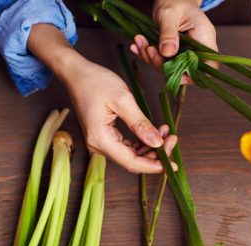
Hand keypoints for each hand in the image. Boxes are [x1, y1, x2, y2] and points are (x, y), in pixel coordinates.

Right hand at [60, 58, 177, 173]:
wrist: (76, 73)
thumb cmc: (95, 82)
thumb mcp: (122, 99)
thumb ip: (140, 123)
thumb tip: (157, 142)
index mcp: (100, 139)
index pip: (131, 162)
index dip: (154, 166)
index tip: (173, 164)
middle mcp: (98, 145)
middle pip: (132, 160)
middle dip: (155, 154)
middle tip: (173, 139)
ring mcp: (100, 142)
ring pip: (130, 154)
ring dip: (150, 147)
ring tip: (165, 132)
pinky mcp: (103, 136)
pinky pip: (125, 146)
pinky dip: (141, 141)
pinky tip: (154, 131)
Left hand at [129, 0, 217, 74]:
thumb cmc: (175, 0)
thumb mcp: (169, 14)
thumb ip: (168, 33)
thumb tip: (167, 52)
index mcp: (204, 39)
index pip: (209, 65)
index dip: (194, 75)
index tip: (175, 74)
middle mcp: (196, 49)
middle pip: (184, 69)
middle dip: (162, 64)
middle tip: (148, 49)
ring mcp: (184, 52)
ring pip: (169, 67)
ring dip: (151, 58)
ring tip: (139, 41)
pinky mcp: (172, 52)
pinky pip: (160, 60)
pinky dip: (147, 54)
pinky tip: (137, 45)